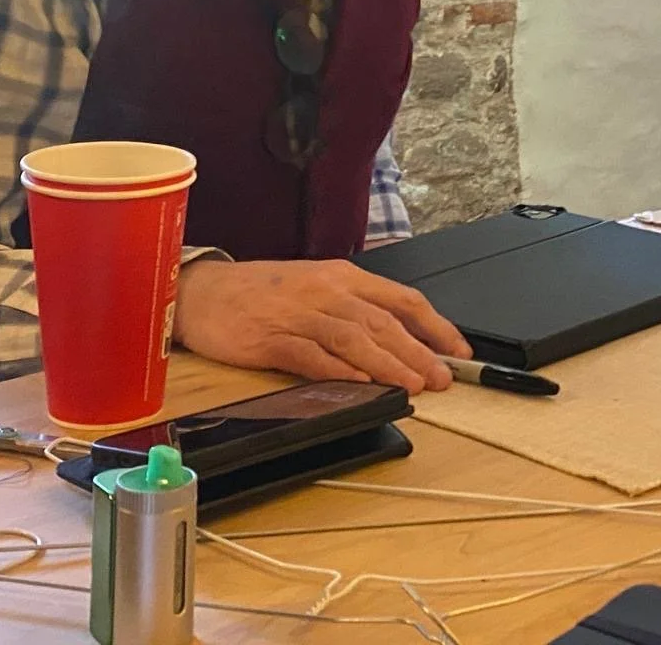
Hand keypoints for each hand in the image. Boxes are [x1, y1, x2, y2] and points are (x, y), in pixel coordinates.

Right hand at [172, 258, 470, 393]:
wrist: (202, 290)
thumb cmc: (262, 291)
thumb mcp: (318, 286)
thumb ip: (356, 308)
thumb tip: (400, 338)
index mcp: (345, 277)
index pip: (403, 299)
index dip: (436, 325)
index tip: (458, 350)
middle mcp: (328, 291)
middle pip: (384, 321)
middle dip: (419, 351)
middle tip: (443, 377)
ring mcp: (300, 313)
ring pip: (354, 337)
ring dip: (387, 362)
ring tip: (412, 384)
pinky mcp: (271, 337)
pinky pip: (310, 354)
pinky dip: (337, 368)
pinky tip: (359, 381)